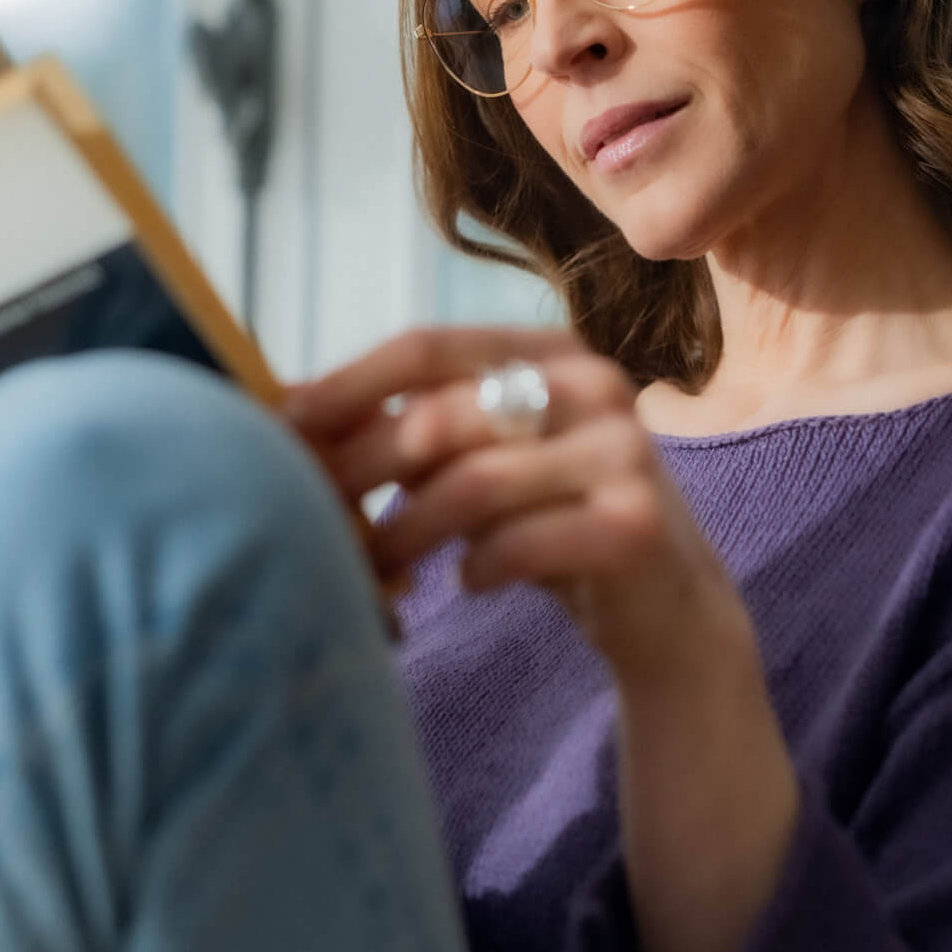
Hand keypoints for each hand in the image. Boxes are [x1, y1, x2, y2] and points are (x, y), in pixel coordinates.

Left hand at [284, 326, 752, 682]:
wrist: (669, 605)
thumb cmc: (555, 521)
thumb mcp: (491, 459)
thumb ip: (417, 428)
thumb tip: (288, 407)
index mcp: (551, 351)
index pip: (428, 346)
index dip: (347, 384)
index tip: (282, 426)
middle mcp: (594, 384)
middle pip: (440, 417)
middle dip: (360, 472)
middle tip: (315, 519)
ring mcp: (623, 451)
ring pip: (473, 484)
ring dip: (404, 534)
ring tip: (376, 569)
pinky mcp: (636, 523)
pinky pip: (520, 545)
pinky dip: (476, 569)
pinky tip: (465, 583)